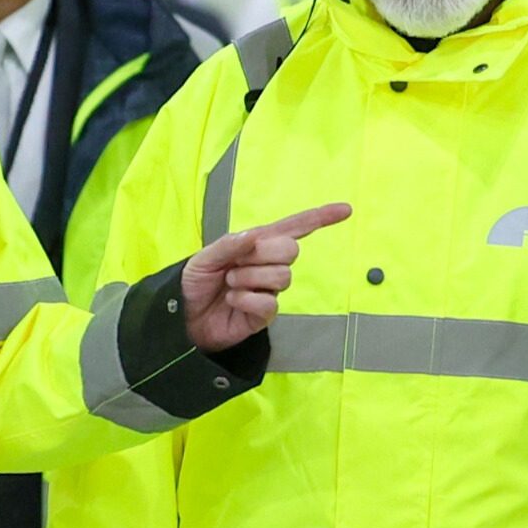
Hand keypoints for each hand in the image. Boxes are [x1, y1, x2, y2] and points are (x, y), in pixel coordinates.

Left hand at [179, 203, 349, 351]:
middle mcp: (268, 265)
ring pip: (281, 276)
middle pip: (291, 250)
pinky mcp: (265, 314)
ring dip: (248, 278)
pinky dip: (246, 300)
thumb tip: (254, 235)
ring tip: (230, 284)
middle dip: (262, 254)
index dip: (320, 218)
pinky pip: (269, 302)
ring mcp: (269, 289)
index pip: (294, 228)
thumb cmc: (194, 283)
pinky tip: (233, 302)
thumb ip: (228, 244)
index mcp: (257, 244)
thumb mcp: (203, 258)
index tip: (345, 210)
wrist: (182, 317)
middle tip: (235, 264)